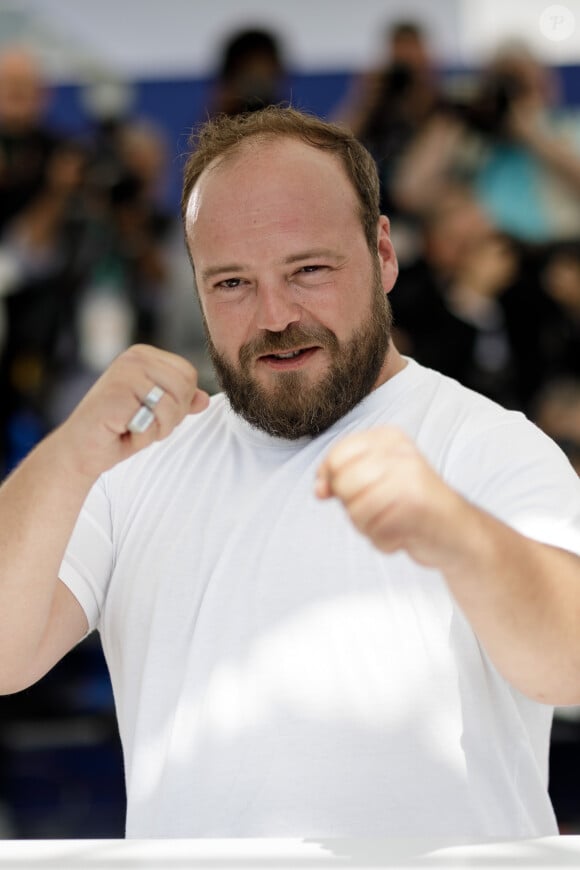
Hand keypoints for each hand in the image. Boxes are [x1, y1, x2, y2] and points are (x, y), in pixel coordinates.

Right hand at [56, 344, 209, 481]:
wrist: (81, 450)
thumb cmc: (118, 430)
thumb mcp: (156, 414)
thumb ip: (180, 402)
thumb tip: (205, 399)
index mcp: (144, 355)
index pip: (188, 375)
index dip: (180, 403)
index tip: (152, 413)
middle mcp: (134, 357)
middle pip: (185, 387)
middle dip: (171, 417)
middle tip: (144, 423)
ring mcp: (125, 373)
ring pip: (173, 404)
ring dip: (158, 428)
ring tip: (133, 428)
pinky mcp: (118, 393)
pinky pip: (155, 419)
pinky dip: (144, 436)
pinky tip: (123, 432)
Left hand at [316, 427, 463, 567]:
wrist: (458, 533)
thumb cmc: (408, 505)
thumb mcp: (373, 480)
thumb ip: (341, 478)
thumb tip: (319, 489)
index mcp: (389, 438)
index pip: (337, 456)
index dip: (332, 480)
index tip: (350, 493)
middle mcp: (400, 453)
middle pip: (342, 483)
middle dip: (353, 507)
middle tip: (381, 509)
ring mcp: (410, 478)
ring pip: (356, 511)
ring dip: (369, 528)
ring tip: (393, 521)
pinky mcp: (416, 506)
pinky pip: (375, 532)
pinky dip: (385, 542)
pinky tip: (404, 534)